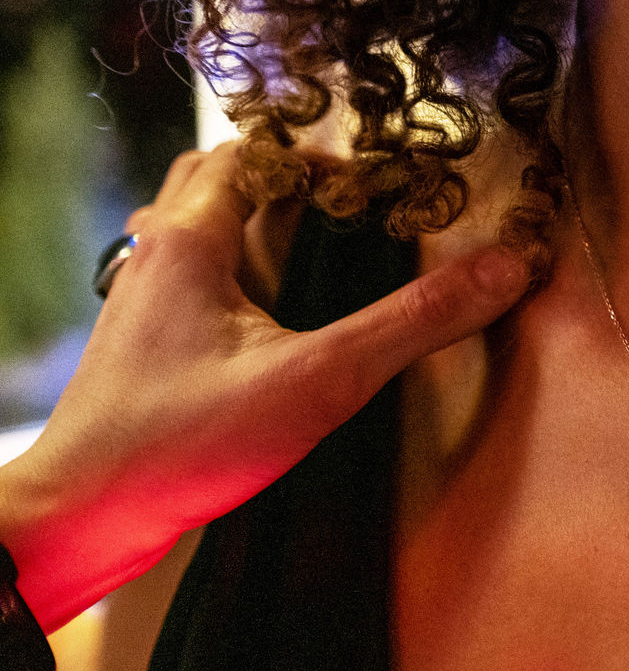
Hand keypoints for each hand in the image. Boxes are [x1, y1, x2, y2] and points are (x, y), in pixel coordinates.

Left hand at [0, 142, 528, 629]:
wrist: (82, 517)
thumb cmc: (186, 441)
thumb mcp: (319, 379)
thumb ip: (412, 324)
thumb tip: (504, 269)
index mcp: (191, 240)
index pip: (252, 153)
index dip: (317, 160)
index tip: (374, 191)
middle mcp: (154, 257)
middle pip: (213, 180)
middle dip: (279, 182)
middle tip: (341, 210)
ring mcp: (138, 302)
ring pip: (191, 230)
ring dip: (246, 225)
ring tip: (307, 253)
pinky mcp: (137, 347)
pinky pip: (183, 280)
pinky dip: (226, 273)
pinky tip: (261, 319)